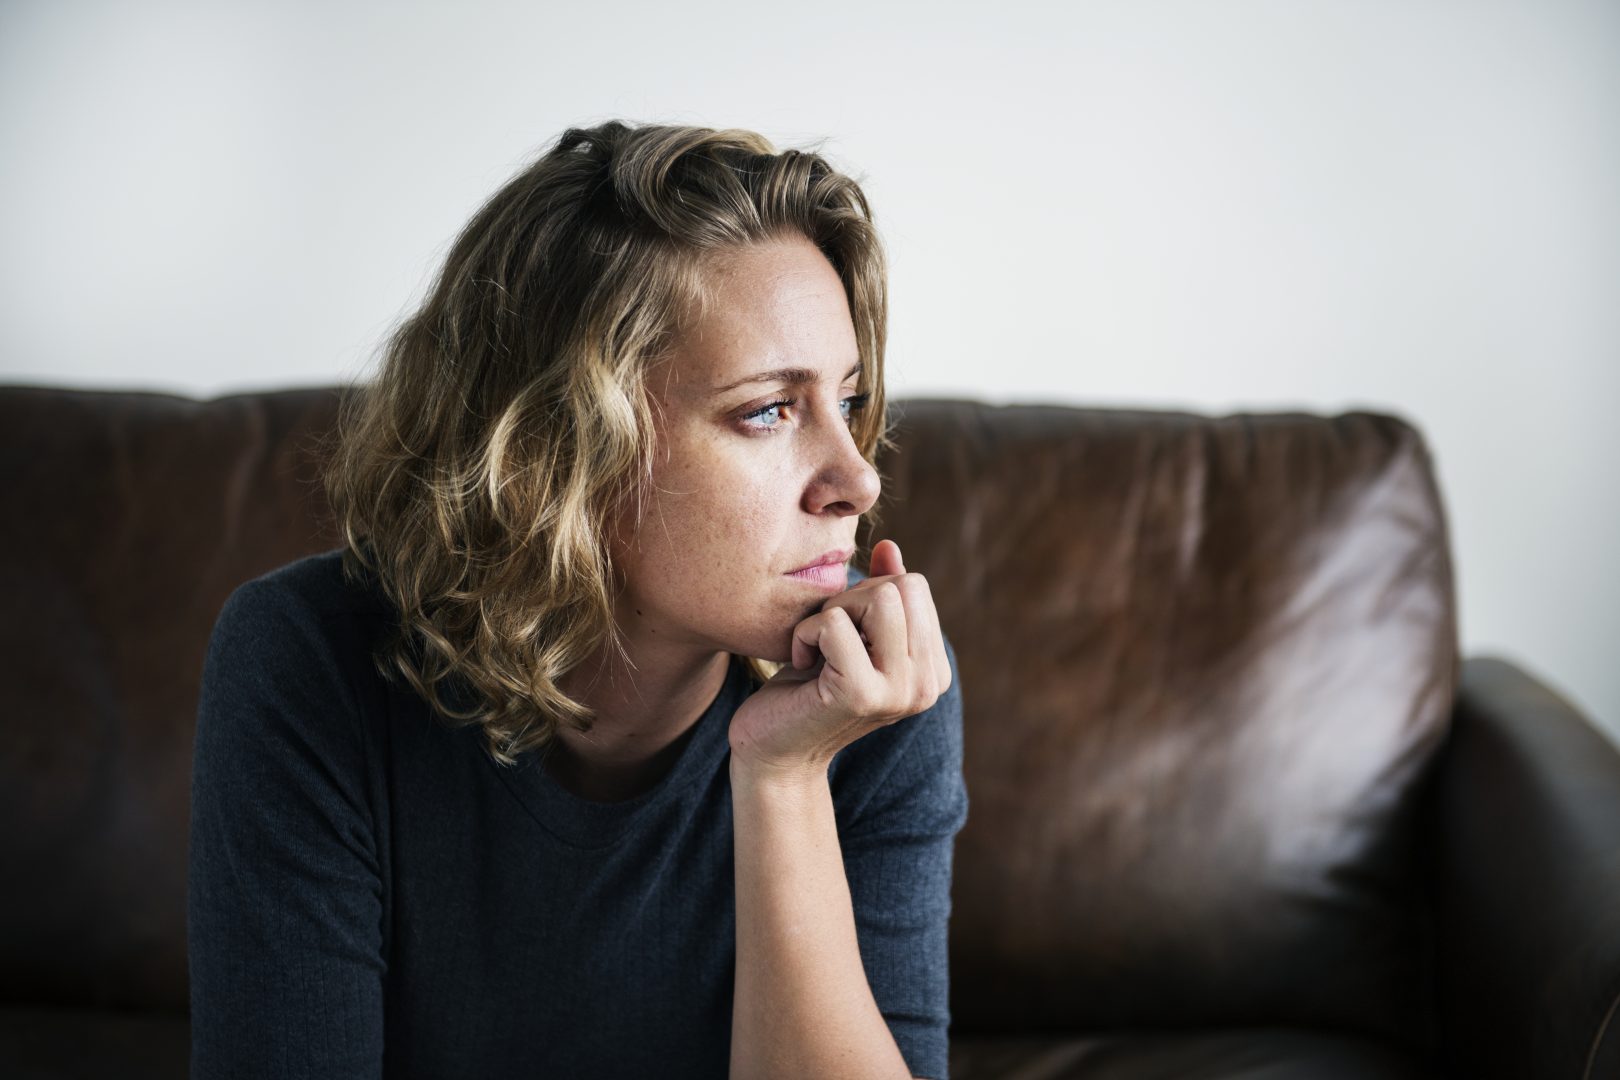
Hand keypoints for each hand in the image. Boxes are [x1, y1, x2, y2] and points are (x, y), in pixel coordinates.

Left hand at [727, 539, 951, 781]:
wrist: (774, 750)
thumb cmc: (808, 687)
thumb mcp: (850, 633)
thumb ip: (879, 593)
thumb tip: (889, 547)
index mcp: (934, 670)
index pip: (915, 586)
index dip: (867, 596)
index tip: (845, 636)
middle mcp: (928, 685)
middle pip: (902, 586)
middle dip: (853, 598)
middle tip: (827, 640)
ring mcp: (900, 692)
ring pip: (879, 597)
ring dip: (833, 612)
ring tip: (819, 648)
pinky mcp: (862, 695)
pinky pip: (835, 623)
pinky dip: (806, 633)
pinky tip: (802, 665)